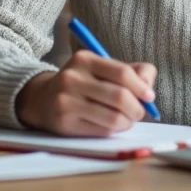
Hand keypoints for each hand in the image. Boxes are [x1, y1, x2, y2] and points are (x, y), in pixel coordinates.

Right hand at [15, 51, 157, 136]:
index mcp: (84, 59)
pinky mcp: (65, 123)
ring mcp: (66, 102)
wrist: (42, 99)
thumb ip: (132, 72)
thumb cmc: (82, 84)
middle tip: (140, 112)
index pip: (122, 73)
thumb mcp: (102, 69)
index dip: (141, 87)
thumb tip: (148, 87)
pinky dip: (114, 130)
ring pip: (114, 118)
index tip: (149, 96)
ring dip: (128, 122)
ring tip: (127, 119)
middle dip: (137, 108)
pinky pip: (102, 131)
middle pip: (120, 97)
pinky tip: (111, 125)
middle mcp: (72, 78)